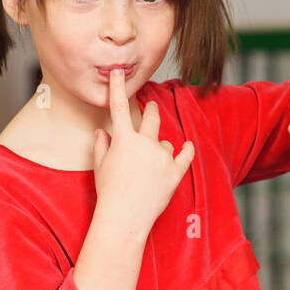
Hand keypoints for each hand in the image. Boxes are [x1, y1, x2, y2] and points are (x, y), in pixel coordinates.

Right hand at [91, 68, 193, 235]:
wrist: (124, 217)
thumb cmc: (108, 192)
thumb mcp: (100, 166)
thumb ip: (102, 146)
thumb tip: (102, 133)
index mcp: (124, 140)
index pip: (119, 108)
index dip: (118, 88)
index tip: (117, 73)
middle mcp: (146, 144)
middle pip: (152, 117)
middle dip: (150, 109)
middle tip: (150, 106)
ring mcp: (163, 157)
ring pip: (166, 143)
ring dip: (160, 147)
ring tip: (149, 165)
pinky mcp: (175, 172)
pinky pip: (185, 156)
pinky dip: (186, 152)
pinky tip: (189, 147)